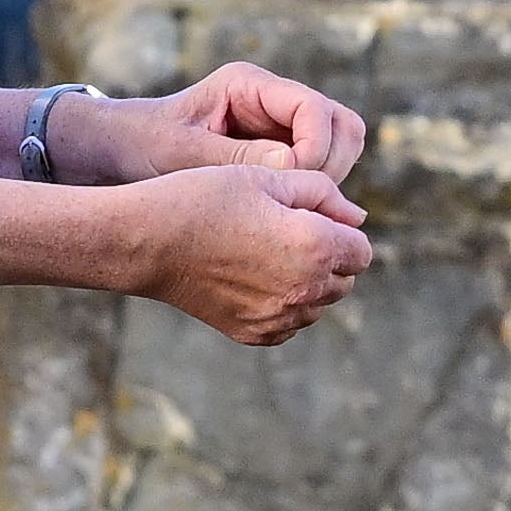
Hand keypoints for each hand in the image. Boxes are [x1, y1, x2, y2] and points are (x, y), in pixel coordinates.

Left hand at [73, 61, 371, 188]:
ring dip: (329, 184)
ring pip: (339, 150)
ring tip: (294, 212)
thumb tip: (296, 170)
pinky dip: (315, 197)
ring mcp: (280, 129)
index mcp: (249, 86)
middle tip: (303, 202)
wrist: (119, 153)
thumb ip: (239, 159)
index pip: (315, 109)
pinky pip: (318, 175)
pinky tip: (286, 220)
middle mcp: (273, 102)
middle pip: (342, 127)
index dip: (316, 149)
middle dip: (331, 166)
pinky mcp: (279, 157)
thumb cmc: (143, 145)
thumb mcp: (184, 154)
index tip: (292, 184)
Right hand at [123, 163, 372, 345]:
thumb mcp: (266, 177)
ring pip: (319, 305)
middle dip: (330, 258)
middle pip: (345, 281)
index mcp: (315, 246)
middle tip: (288, 233)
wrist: (148, 242)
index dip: (341, 230)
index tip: (310, 217)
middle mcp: (303, 290)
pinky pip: (290, 323)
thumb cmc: (205, 199)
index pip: (362, 250)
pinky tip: (253, 278)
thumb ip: (322, 193)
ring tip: (267, 254)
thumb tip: (357, 217)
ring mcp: (278, 318)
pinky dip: (283, 305)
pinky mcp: (254, 334)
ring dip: (308, 283)